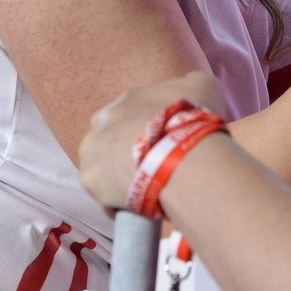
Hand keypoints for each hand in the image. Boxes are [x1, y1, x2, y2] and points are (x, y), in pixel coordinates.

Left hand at [79, 71, 223, 210]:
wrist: (184, 154)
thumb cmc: (194, 119)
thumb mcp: (202, 85)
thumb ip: (189, 85)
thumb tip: (189, 89)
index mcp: (127, 99)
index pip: (132, 114)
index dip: (148, 130)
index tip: (163, 144)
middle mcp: (102, 120)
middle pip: (112, 138)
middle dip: (127, 151)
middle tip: (153, 166)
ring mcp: (91, 148)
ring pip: (103, 166)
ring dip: (118, 176)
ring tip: (145, 190)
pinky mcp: (88, 177)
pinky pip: (104, 195)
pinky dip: (119, 202)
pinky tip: (139, 205)